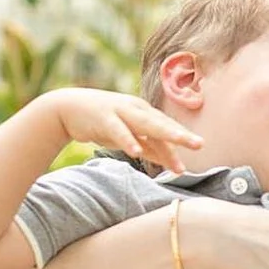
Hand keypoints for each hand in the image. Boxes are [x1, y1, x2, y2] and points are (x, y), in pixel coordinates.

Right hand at [40, 87, 205, 173]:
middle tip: (200, 144)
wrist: (68, 108)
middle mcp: (135, 109)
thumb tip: (170, 160)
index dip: (181, 139)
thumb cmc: (102, 122)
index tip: (198, 149)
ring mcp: (120, 112)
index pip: (166, 127)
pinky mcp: (103, 119)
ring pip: (145, 124)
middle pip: (162, 124)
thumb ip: (148, 145)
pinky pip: (119, 132)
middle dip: (181, 134)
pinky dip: (128, 141)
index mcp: (143, 112)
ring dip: (163, 134)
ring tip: (179, 143)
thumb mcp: (129, 134)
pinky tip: (137, 152)